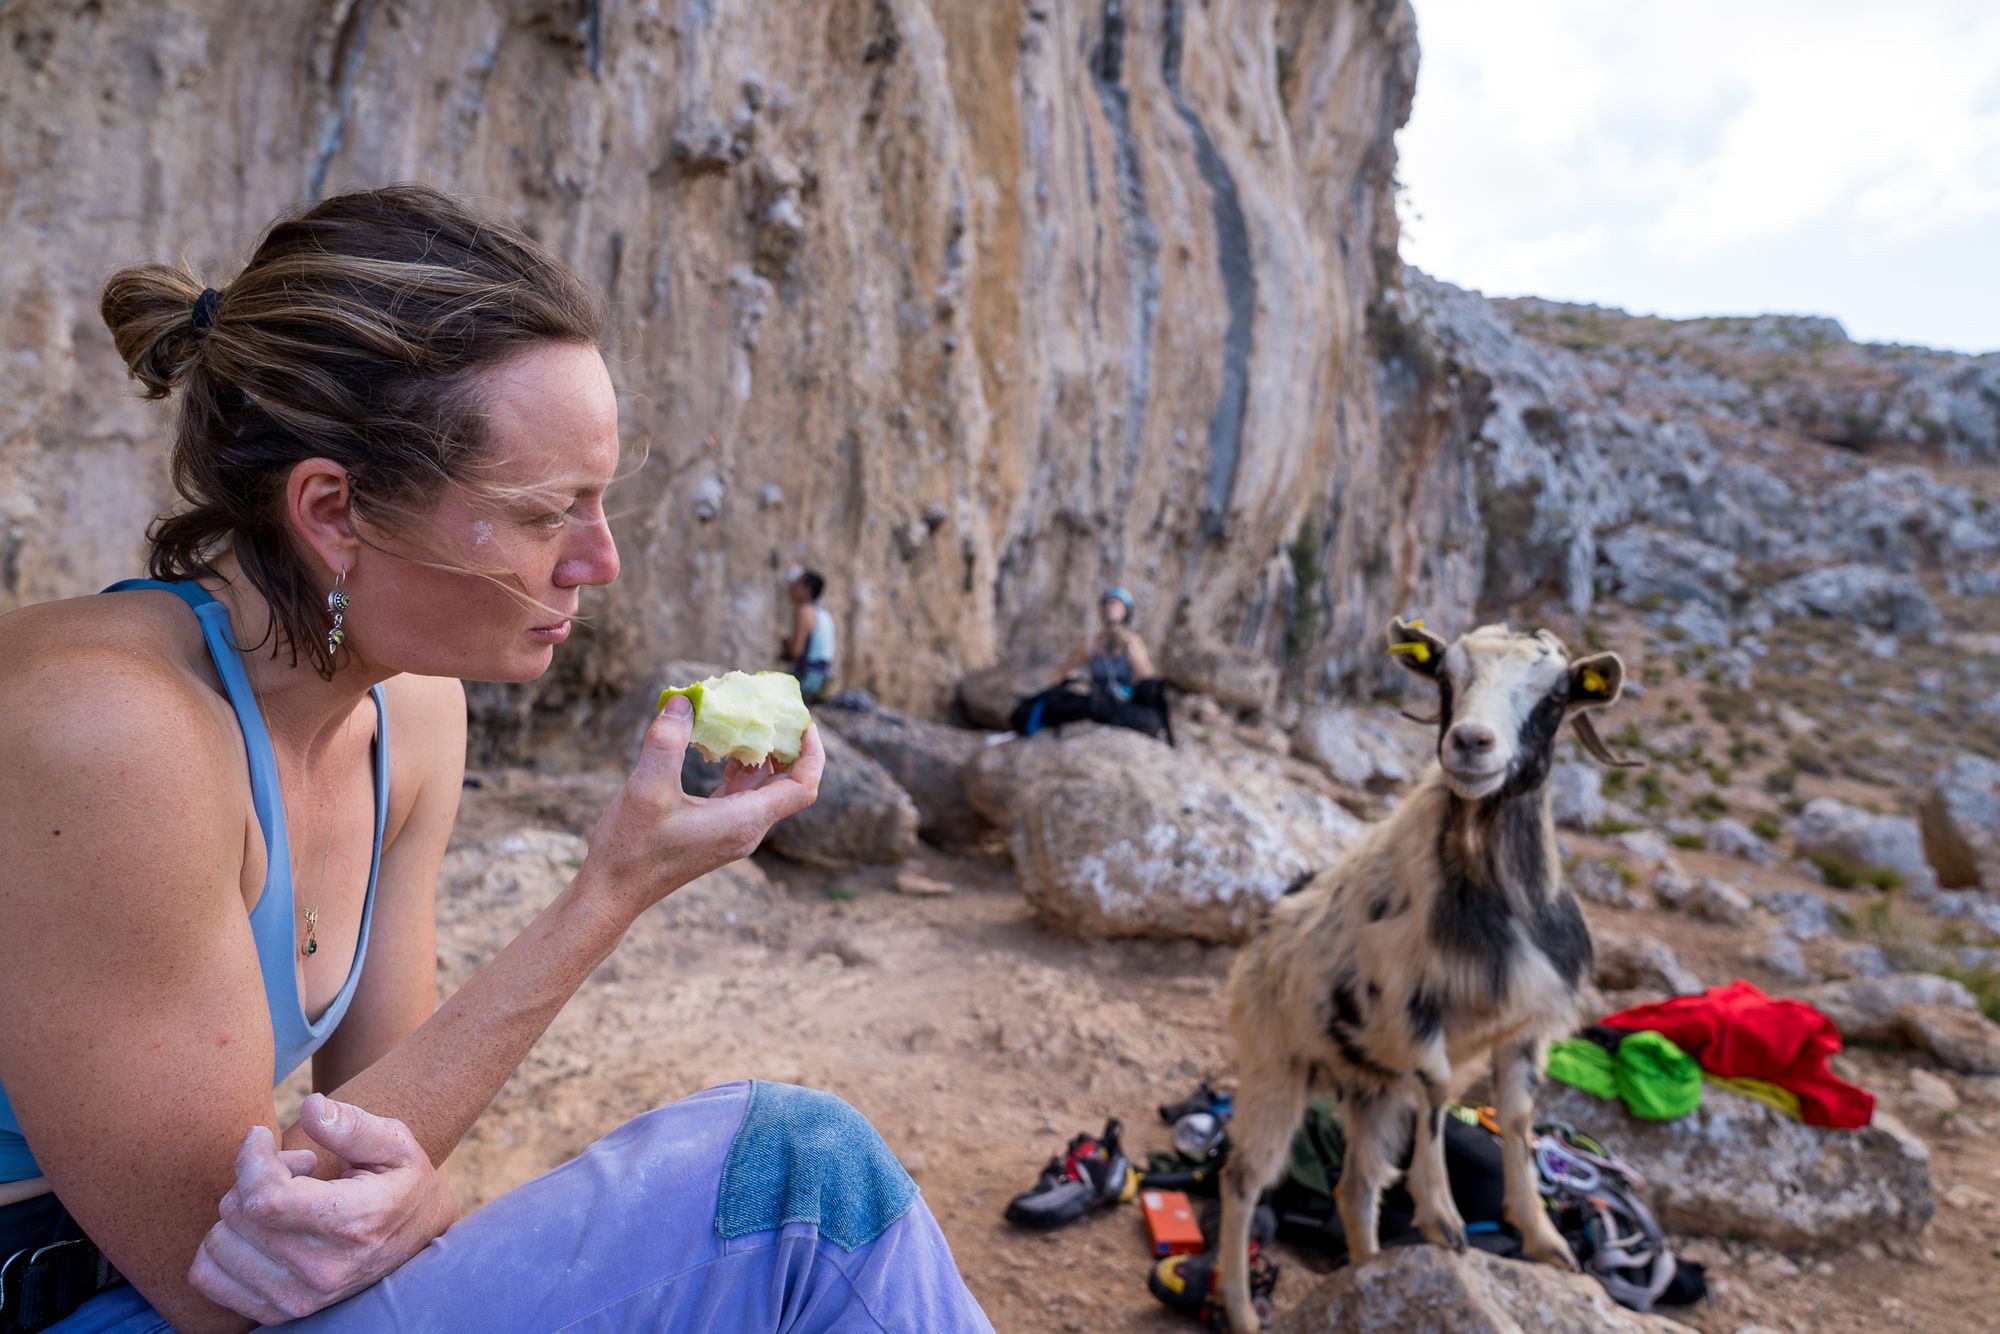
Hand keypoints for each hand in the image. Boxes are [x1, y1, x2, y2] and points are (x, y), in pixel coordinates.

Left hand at [188, 1094, 457, 1323]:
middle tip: (291, 1169)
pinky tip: (257, 1229)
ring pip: (218, 1243)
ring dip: (240, 1212)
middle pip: (239, 1214)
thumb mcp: (395, 1143)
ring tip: (280, 1201)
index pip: (264, 1199)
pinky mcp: (277, 1312)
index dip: (252, 1158)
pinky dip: (220, 1245)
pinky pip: (208, 1276)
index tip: (262, 1136)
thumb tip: (310, 1105)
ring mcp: (297, 1298)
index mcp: (353, 1224)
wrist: (418, 1239)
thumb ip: (353, 1125)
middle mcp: (322, 1270)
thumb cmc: (401, 1182)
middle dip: (254, 1177)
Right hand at [583, 695, 823, 916]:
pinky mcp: (714, 833)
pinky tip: (721, 748)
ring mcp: (731, 833)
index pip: (803, 786)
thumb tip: (684, 700)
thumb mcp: (647, 789)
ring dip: (761, 755)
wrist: (613, 893)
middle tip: (775, 710)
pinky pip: (740, 796)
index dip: (812, 752)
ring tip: (749, 720)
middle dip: (786, 746)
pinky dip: (738, 769)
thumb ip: (667, 741)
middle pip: (787, 784)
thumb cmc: (631, 849)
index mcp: (743, 821)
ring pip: (762, 789)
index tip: (803, 721)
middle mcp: (746, 829)